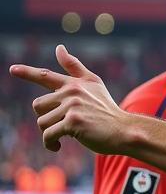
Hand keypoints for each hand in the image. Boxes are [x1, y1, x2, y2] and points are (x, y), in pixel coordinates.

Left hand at [10, 45, 127, 153]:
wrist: (125, 130)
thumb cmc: (108, 111)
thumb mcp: (94, 85)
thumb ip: (74, 67)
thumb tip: (59, 47)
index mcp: (75, 84)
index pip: (46, 76)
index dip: (27, 72)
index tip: (12, 69)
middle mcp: (73, 92)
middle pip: (38, 105)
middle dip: (46, 118)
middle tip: (60, 126)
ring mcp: (73, 106)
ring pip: (42, 121)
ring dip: (48, 133)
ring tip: (61, 138)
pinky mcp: (73, 122)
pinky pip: (48, 134)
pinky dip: (50, 143)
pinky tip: (57, 146)